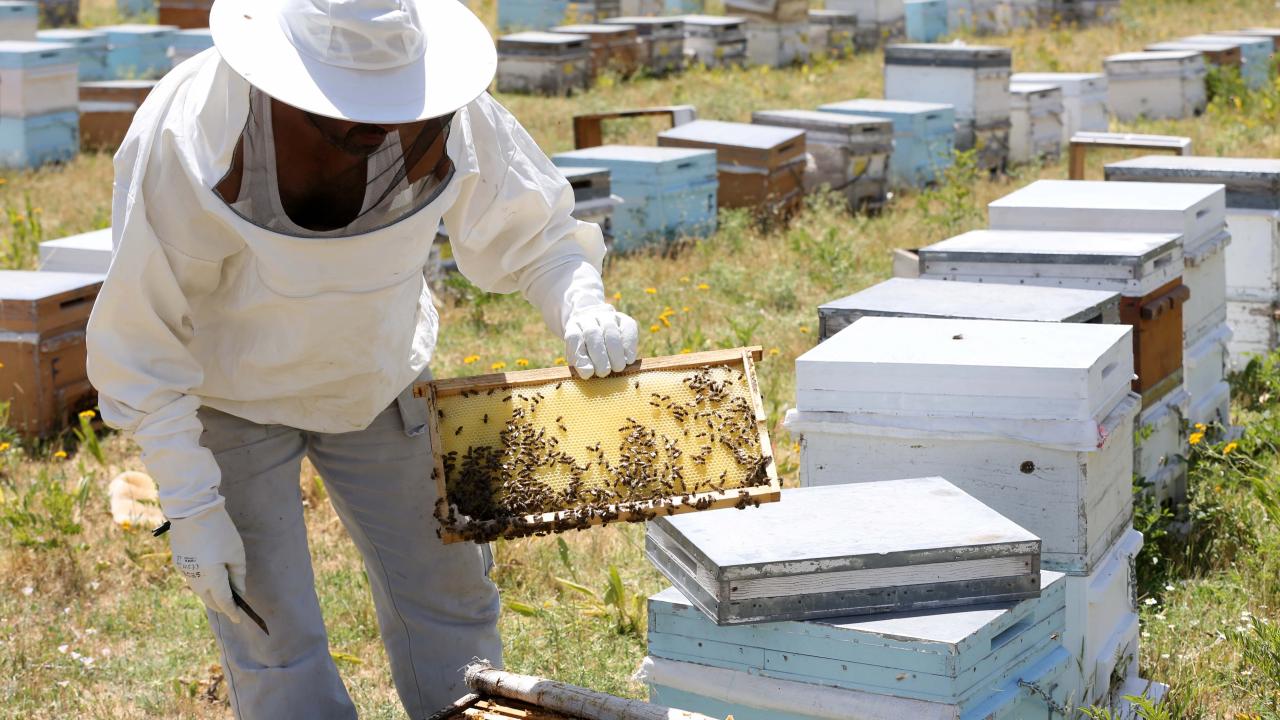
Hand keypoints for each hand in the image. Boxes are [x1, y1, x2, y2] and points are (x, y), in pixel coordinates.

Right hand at [167, 503, 247, 622]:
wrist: (191, 510)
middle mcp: (194, 578)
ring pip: (199, 589)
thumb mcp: (236, 552)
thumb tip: (238, 591)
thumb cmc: (219, 530)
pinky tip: (209, 578)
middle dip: (220, 605)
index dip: (232, 611)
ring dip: (210, 594)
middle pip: (208, 599)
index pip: (223, 601)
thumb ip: (238, 575)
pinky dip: (202, 581)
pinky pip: (192, 577)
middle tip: (232, 608)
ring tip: (222, 594)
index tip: (239, 618)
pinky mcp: (178, 560)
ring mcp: (184, 570)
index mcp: (211, 578)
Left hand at [564, 305, 638, 377]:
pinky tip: (629, 360)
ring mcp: (607, 317)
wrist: (599, 329)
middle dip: (600, 356)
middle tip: (604, 372)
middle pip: (593, 333)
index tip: (588, 374)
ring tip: (618, 368)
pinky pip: (628, 329)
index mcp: (574, 328)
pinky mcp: (624, 319)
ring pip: (611, 331)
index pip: (574, 338)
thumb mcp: (578, 357)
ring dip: (616, 353)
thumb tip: (588, 373)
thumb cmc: (586, 350)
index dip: (581, 357)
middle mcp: (589, 319)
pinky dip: (629, 346)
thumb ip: (580, 364)